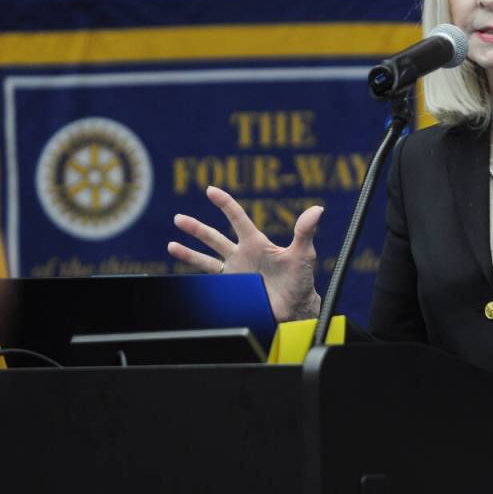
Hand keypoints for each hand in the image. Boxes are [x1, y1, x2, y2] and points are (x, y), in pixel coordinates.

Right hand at [167, 186, 323, 321]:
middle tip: (178, 218)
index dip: (224, 203)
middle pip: (214, 237)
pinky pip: (209, 281)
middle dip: (196, 228)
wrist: (295, 307)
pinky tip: (181, 275)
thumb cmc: (301, 279)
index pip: (237, 218)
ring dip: (188, 252)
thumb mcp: (303, 253)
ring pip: (206, 259)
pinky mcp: (232, 287)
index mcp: (256, 242)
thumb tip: (317, 209)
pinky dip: (194, 279)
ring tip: (170, 244)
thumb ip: (305, 231)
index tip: (210, 190)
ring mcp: (235, 271)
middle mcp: (242, 254)